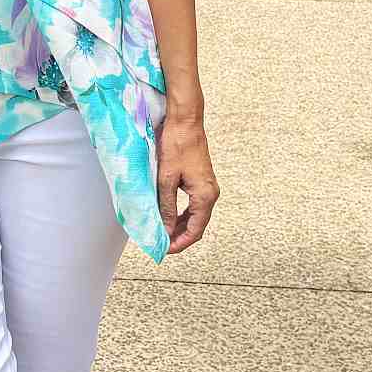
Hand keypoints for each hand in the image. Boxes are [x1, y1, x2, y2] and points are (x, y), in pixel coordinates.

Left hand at [155, 109, 218, 254]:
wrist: (185, 121)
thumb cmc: (177, 145)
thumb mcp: (166, 179)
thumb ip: (166, 207)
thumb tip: (165, 229)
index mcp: (204, 195)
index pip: (195, 231)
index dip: (180, 243)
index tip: (164, 249)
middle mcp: (210, 193)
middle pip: (196, 226)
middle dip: (179, 237)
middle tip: (161, 244)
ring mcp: (207, 187)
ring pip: (195, 216)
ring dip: (179, 226)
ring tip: (162, 232)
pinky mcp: (201, 180)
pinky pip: (193, 205)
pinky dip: (181, 214)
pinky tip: (168, 216)